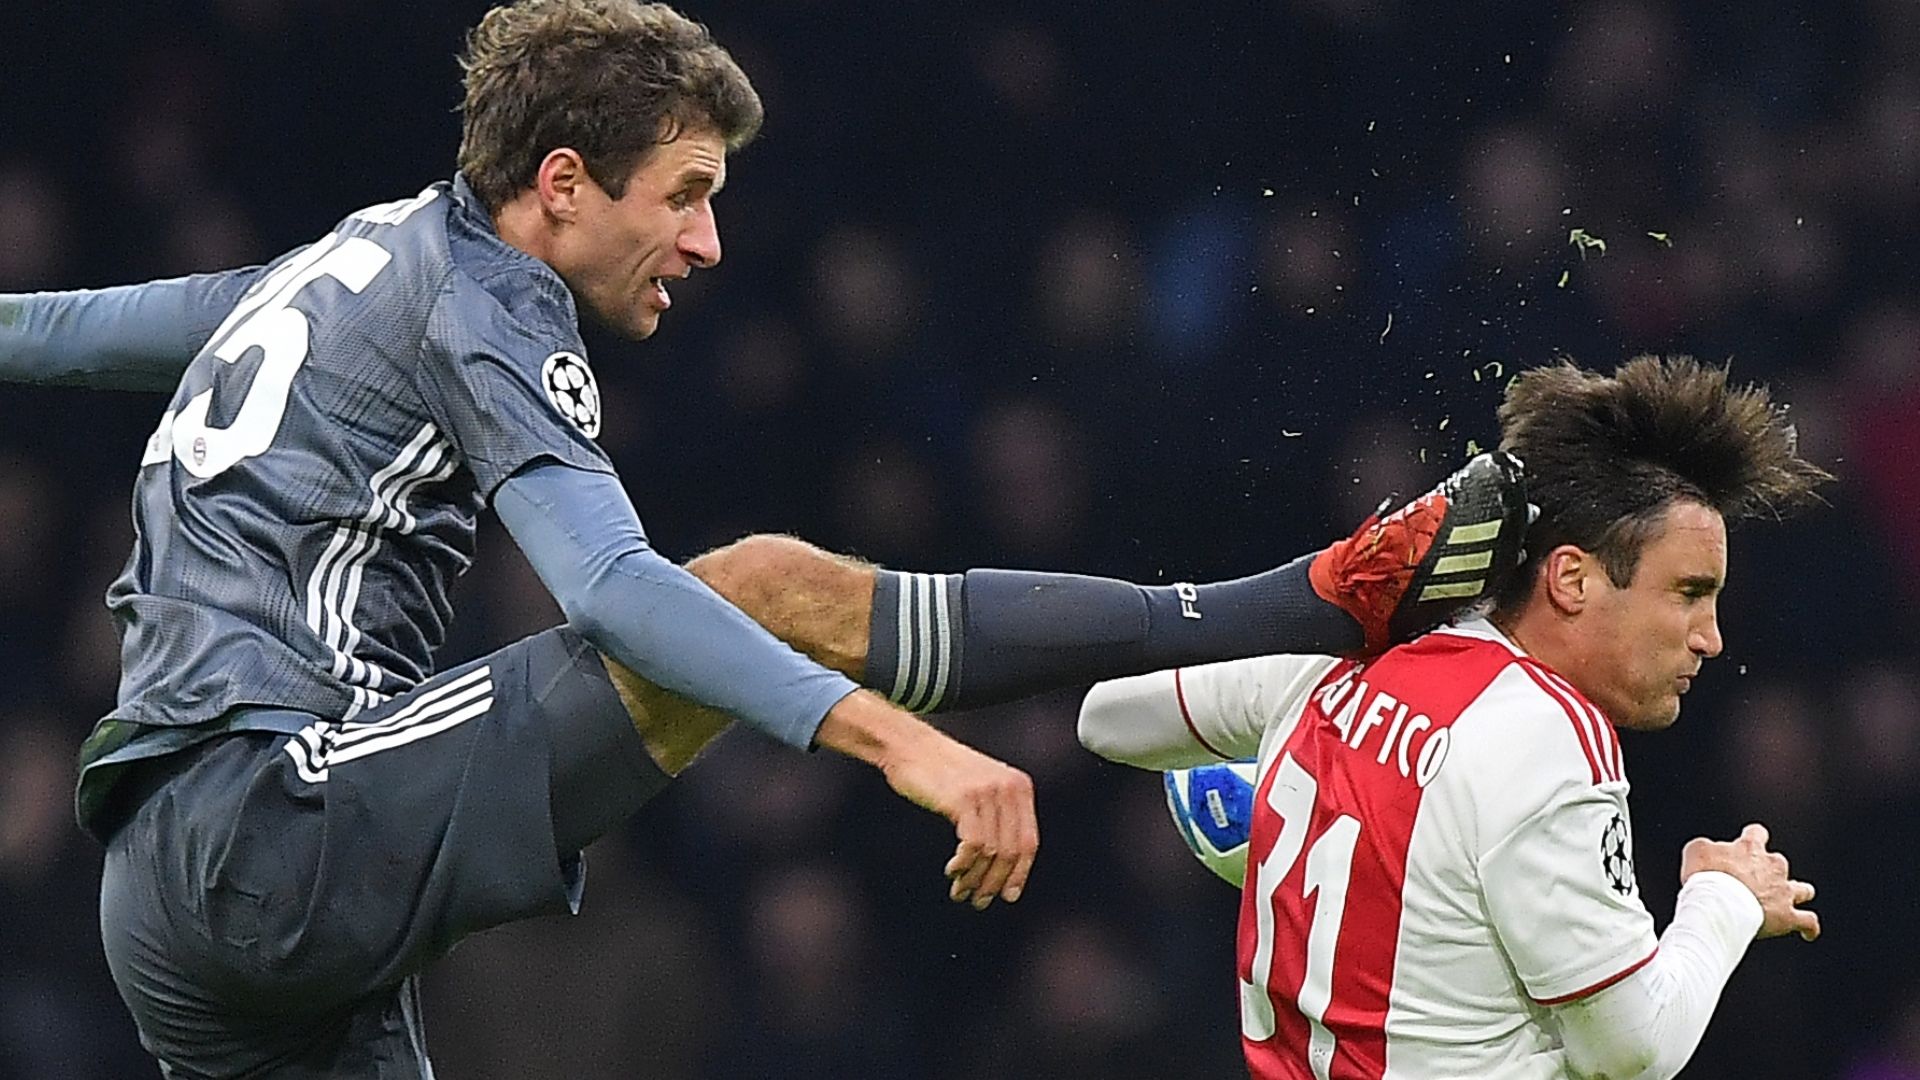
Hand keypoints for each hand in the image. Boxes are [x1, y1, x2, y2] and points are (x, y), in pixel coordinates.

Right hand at [880, 725, 1038, 910]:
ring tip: (961, 891)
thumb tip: (1005, 866)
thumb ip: (998, 815)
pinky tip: (953, 871)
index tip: (1009, 895)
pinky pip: (972, 845)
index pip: (1028, 842)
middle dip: (995, 882)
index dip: (1019, 874)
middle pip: (1011, 851)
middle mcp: (1008, 788)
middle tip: (979, 900)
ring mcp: (987, 792)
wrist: (910, 747)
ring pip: (991, 852)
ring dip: (975, 878)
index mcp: (1019, 786)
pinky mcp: (964, 799)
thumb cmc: (941, 771)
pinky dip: (963, 864)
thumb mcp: (982, 786)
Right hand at [1680, 823, 1819, 941]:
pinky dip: (1809, 928)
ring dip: (1797, 893)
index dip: (1752, 838)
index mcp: (1750, 848)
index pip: (1757, 834)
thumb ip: (1707, 847)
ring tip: (1790, 900)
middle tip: (1753, 881)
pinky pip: (1808, 922)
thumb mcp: (1696, 850)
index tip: (1747, 842)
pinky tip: (1808, 933)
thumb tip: (1711, 851)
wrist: (1720, 904)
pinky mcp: (1788, 917)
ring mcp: (1783, 892)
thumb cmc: (1707, 876)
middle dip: (1770, 871)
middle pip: (1778, 863)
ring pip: (1802, 890)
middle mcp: (1772, 867)